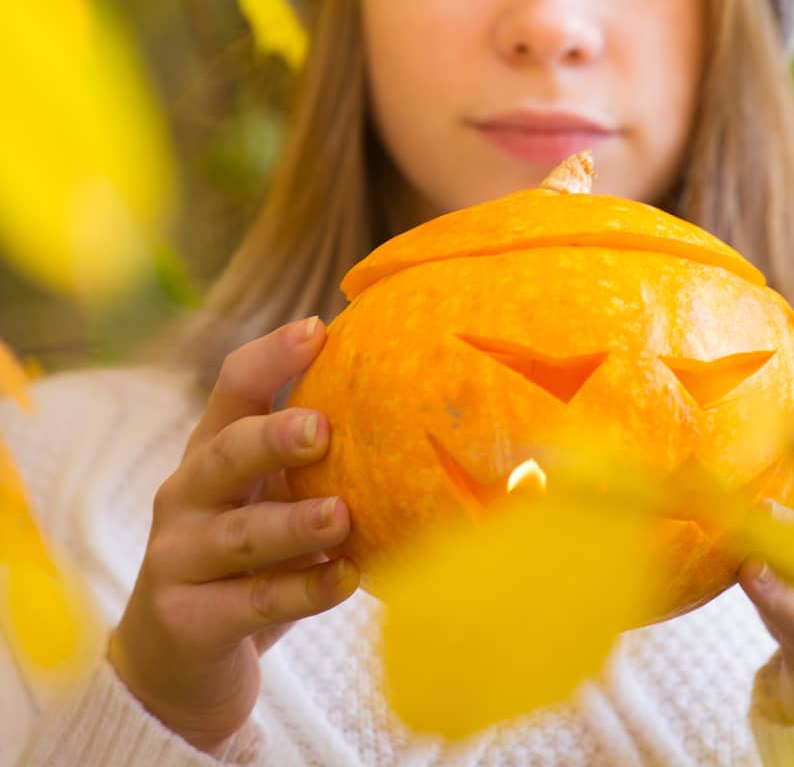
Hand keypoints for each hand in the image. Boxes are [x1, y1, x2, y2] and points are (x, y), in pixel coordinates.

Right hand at [107, 317, 356, 753]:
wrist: (175, 664)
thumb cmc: (246, 560)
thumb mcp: (268, 498)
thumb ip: (315, 464)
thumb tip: (416, 416)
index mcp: (211, 450)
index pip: (234, 388)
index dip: (272, 356)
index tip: (317, 330)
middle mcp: (186, 494)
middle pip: (224, 454)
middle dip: (272, 438)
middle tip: (322, 429)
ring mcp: (178, 557)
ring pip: (239, 534)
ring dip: (293, 524)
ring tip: (342, 516)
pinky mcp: (186, 620)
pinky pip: (250, 602)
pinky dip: (301, 591)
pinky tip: (344, 579)